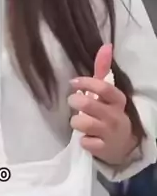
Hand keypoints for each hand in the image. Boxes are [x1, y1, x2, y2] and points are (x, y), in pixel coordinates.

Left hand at [68, 44, 137, 165]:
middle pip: (87, 104)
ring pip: (82, 123)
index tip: (73, 82)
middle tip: (74, 102)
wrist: (123, 146)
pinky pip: (84, 142)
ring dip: (76, 122)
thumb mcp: (108, 94)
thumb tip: (105, 45)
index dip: (86, 82)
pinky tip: (87, 138)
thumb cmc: (109, 113)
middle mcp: (116, 116)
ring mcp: (109, 134)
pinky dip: (82, 140)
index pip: (103, 87)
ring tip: (80, 122)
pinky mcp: (103, 149)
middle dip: (75, 102)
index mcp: (118, 100)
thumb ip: (103, 70)